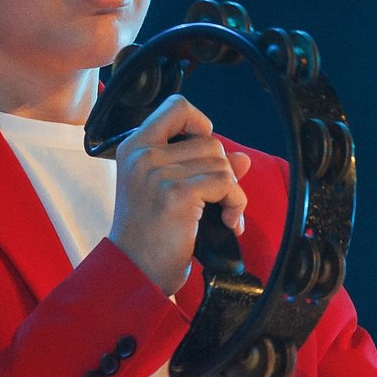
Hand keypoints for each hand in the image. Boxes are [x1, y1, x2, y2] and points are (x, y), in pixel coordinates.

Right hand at [108, 94, 254, 295]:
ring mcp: (158, 172)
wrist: (134, 270)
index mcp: (134, 147)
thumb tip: (242, 158)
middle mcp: (143, 154)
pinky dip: (236, 204)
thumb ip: (198, 166)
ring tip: (220, 214)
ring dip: (231, 192)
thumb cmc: (147, 236)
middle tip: (215, 199)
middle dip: (222, 171)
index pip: (176, 106)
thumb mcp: (166, 191)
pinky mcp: (177, 193)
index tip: (203, 150)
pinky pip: (227, 184)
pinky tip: (227, 223)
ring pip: (222, 163)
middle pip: (210, 140)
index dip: (199, 122)